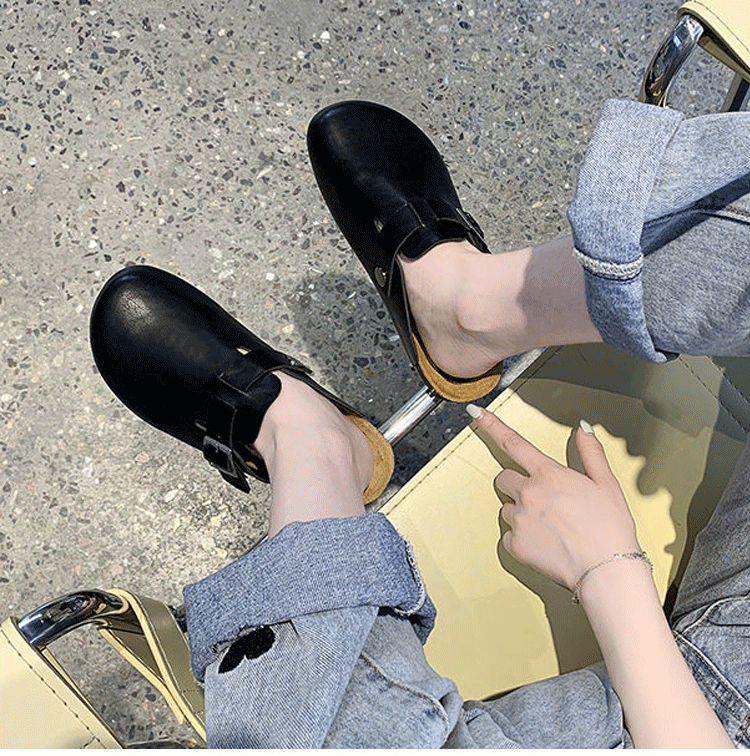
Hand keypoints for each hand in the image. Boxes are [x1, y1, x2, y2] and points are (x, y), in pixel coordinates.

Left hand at [469, 406, 639, 590]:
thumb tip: (583, 428)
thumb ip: (590, 452)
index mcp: (549, 474)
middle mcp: (528, 493)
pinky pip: (508, 535)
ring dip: (520, 511)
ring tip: (550, 526)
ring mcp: (519, 519)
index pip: (513, 443)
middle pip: (504, 478)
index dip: (492, 426)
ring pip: (505, 507)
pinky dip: (522, 537)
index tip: (477, 414)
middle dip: (517, 484)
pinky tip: (545, 543)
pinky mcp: (514, 544)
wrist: (606, 571)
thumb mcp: (606, 483)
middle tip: (542, 499)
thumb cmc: (610, 529)